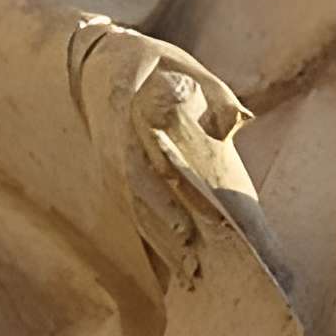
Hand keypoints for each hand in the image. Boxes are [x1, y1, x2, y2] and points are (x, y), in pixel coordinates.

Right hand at [72, 27, 252, 286]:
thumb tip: (240, 120)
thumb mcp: (178, 61)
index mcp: (125, 112)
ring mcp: (110, 165)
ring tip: (190, 274)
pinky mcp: (114, 178)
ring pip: (132, 210)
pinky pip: (132, 211)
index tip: (186, 227)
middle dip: (164, 233)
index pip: (139, 162)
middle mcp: (112, 145)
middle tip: (195, 263)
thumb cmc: (149, 63)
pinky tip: (173, 265)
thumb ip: (211, 90)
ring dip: (158, 244)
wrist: (95, 65)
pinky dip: (151, 238)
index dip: (162, 199)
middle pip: (136, 197)